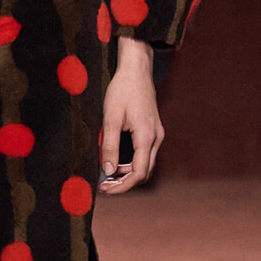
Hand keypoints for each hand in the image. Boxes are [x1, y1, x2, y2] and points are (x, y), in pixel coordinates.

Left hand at [99, 36, 163, 193]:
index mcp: (146, 137)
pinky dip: (131, 162)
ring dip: (127, 172)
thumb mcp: (110, 119)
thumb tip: (107, 171)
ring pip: (145, 164)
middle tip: (104, 186)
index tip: (105, 190)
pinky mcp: (153, 130)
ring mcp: (157, 134)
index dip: (122, 186)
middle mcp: (156, 138)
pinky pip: (144, 153)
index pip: (138, 173)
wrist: (136, 70)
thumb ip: (109, 147)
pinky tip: (116, 160)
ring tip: (106, 174)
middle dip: (124, 182)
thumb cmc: (122, 90)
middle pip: (143, 172)